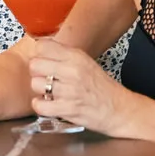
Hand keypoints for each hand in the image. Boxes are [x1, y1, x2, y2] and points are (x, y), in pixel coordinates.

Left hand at [28, 38, 147, 137]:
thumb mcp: (85, 62)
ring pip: (36, 84)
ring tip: (50, 93)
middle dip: (37, 73)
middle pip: (35, 65)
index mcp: (76, 56)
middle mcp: (73, 71)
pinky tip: (48, 104)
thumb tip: (41, 46)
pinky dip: (41, 106)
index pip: (42, 46)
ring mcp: (70, 91)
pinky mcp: (68, 109)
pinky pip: (40, 105)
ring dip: (40, 91)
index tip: (43, 61)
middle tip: (45, 79)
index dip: (39, 55)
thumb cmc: (101, 86)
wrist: (120, 109)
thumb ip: (64, 54)